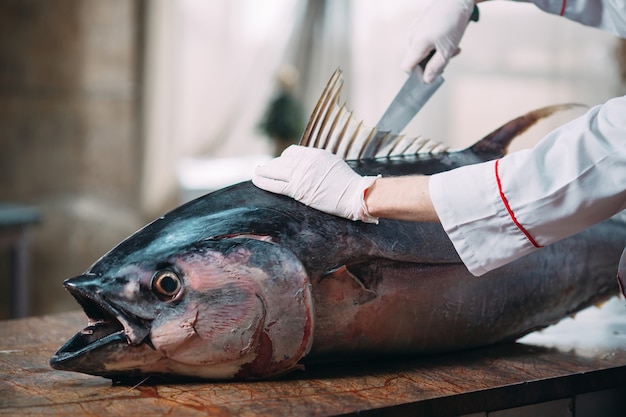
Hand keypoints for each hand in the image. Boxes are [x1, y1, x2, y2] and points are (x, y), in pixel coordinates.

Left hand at [252, 145, 378, 222]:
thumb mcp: (332, 162)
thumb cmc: (347, 182)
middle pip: (281, 160)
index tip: (281, 163)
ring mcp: (300, 176)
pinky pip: (275, 185)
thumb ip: (317, 162)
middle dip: (273, 165)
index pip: (291, 152)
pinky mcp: (297, 190)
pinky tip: (256, 179)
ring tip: (257, 172)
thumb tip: (309, 163)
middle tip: (265, 169)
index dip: (284, 158)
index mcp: (313, 154)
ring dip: (263, 171)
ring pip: (275, 171)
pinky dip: (264, 181)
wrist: (353, 194)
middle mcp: (304, 162)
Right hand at [400, 0, 474, 82]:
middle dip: (431, 62)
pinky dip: (434, 43)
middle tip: (449, 58)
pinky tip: (447, 38)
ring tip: (452, 46)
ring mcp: (414, 28)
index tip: (431, 73)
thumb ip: (436, 67)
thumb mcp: (447, 50)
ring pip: (421, 49)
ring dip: (435, 52)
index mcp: (417, 44)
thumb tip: (426, 80)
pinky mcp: (419, 23)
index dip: (416, 74)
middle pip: (416, 59)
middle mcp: (412, 36)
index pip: (406, 67)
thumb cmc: (453, 24)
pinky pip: (423, 39)